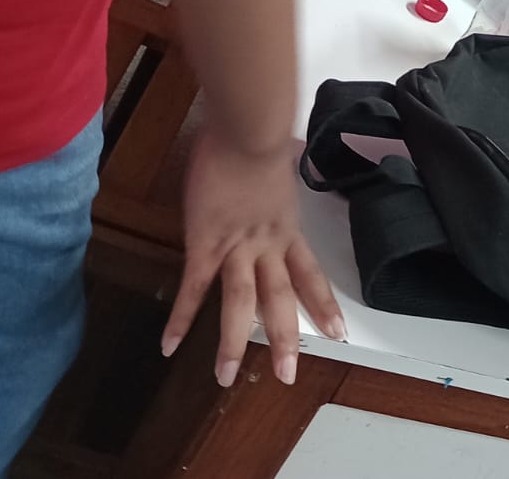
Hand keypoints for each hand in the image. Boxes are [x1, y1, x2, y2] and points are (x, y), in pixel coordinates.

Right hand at [161, 128, 344, 387]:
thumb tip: (278, 156)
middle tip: (290, 375)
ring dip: (234, 343)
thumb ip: (276, 175)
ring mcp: (237, 247)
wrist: (249, 130)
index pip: (311, 274)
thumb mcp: (278, 163)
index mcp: (287, 228)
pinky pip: (194, 288)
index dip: (324, 305)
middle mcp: (268, 244)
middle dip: (286, 338)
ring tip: (227, 378)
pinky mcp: (205, 243)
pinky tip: (170, 346)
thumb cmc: (260, 136)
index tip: (339, 332)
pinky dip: (182, 318)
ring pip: (240, 303)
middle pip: (281, 298)